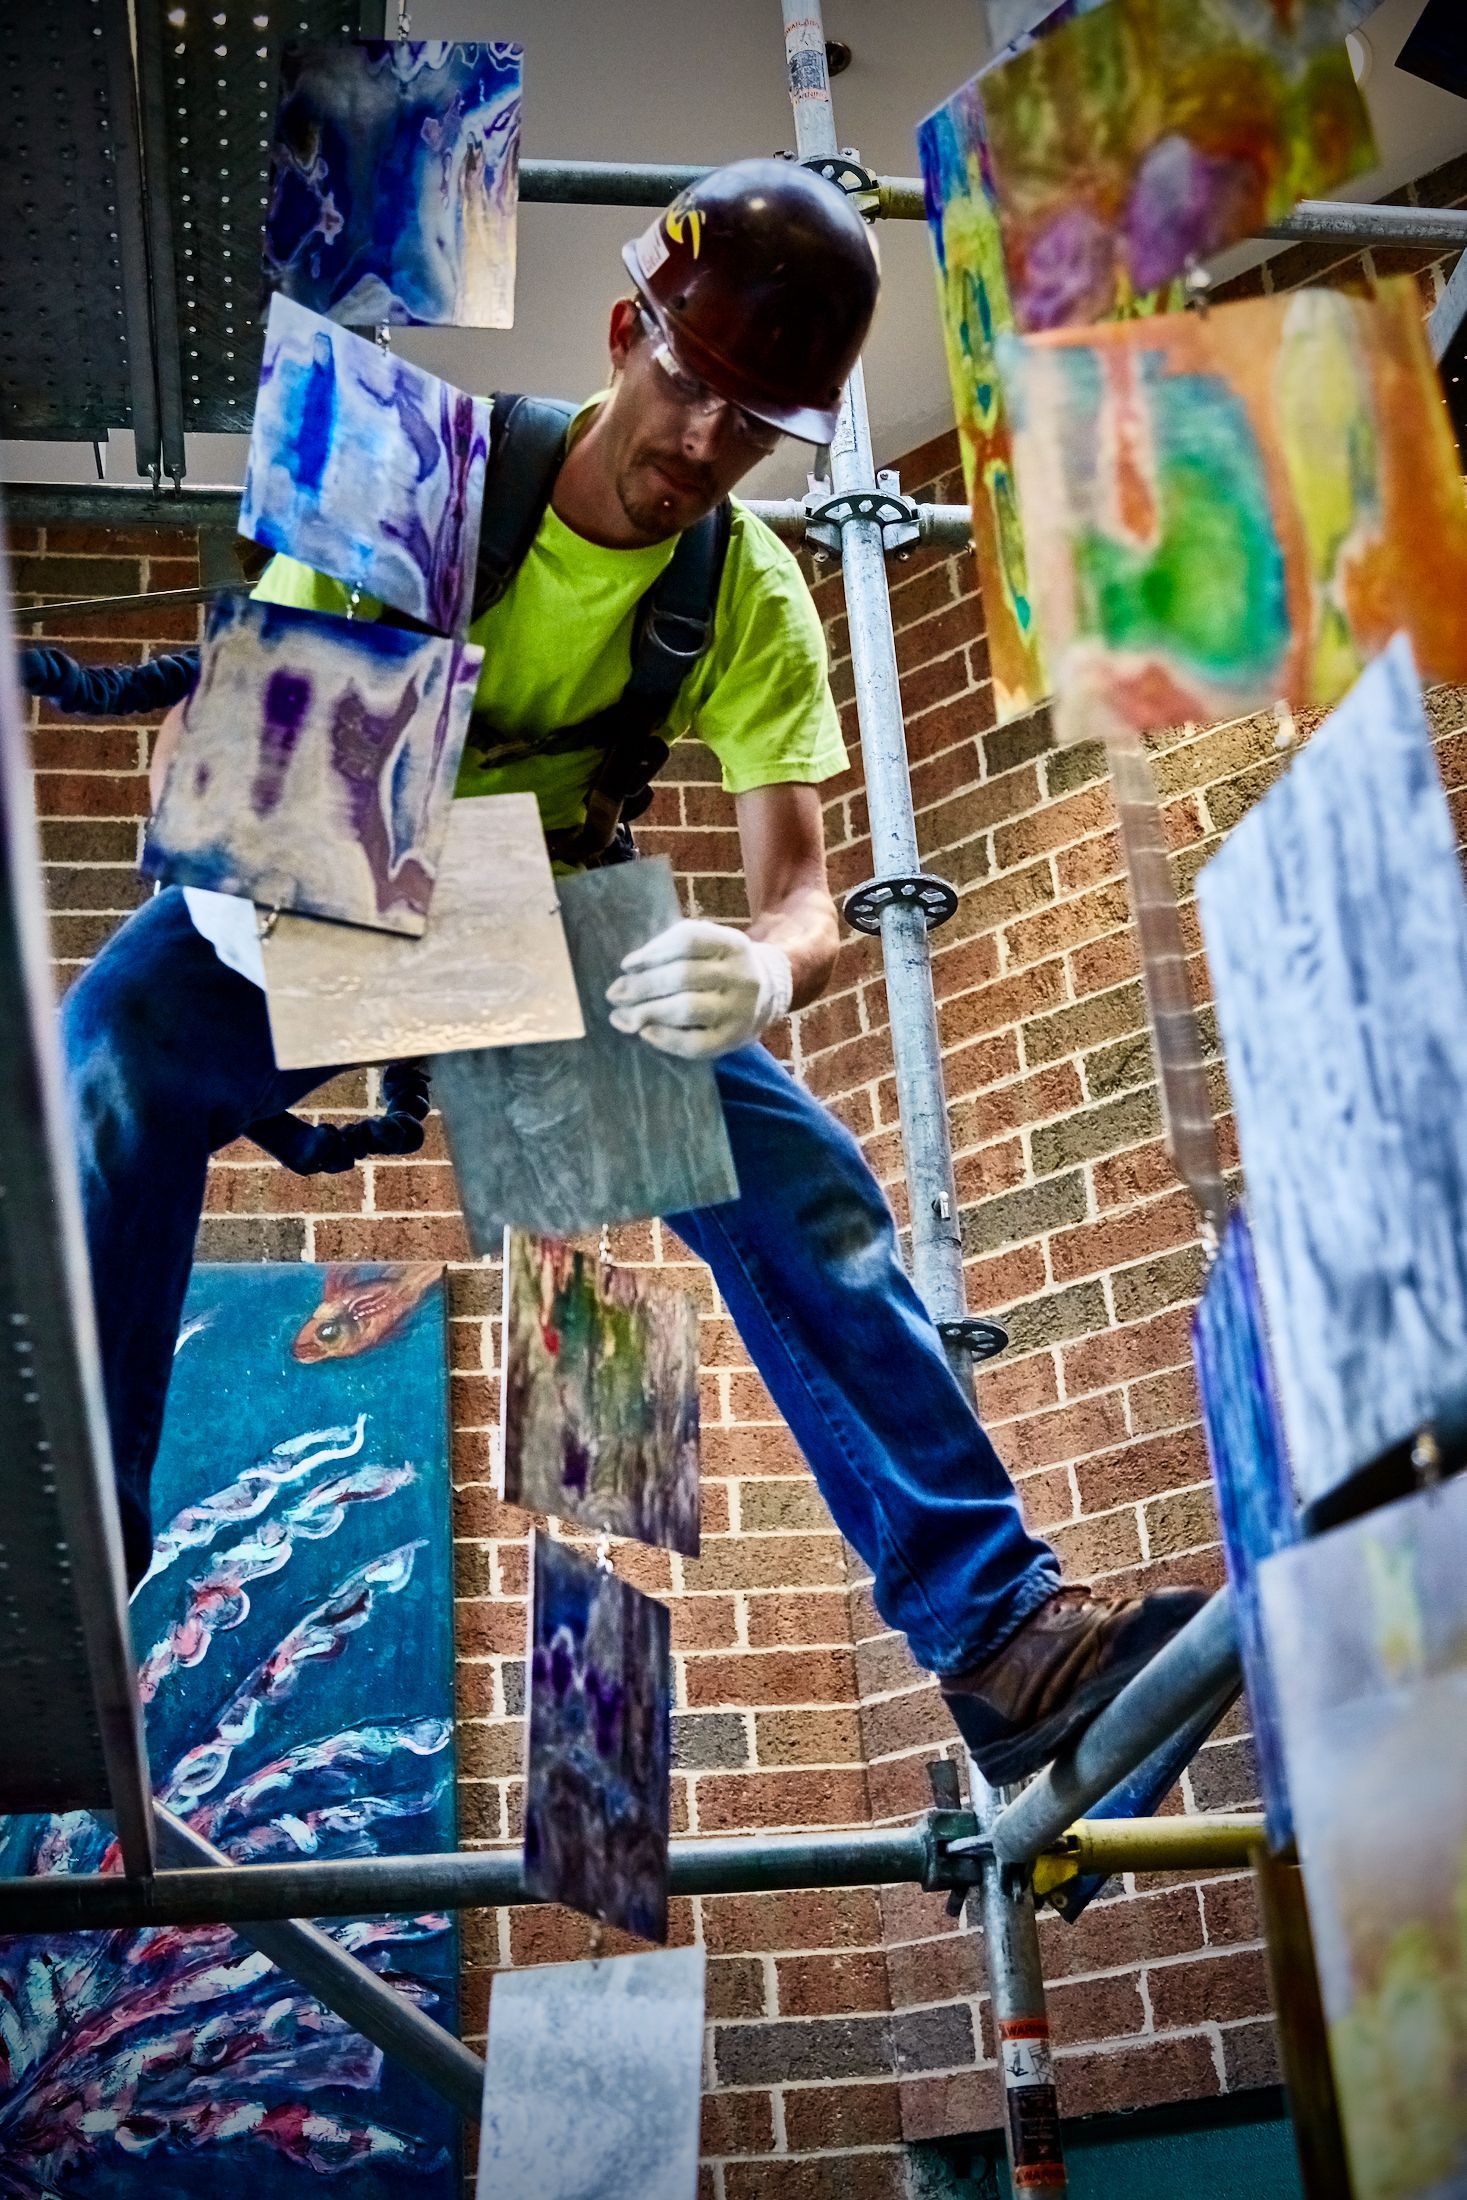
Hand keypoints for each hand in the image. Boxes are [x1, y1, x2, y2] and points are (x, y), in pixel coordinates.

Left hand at [606, 918, 792, 1059]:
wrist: (767, 996)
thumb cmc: (719, 967)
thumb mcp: (707, 946)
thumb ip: (671, 949)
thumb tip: (629, 970)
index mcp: (732, 944)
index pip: (688, 941)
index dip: (653, 952)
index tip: (627, 965)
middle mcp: (741, 975)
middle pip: (684, 976)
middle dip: (643, 986)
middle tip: (615, 994)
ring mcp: (739, 1009)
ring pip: (688, 1009)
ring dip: (649, 1012)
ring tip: (623, 1017)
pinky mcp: (734, 1039)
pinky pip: (696, 1043)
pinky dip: (667, 1039)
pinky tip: (646, 1033)